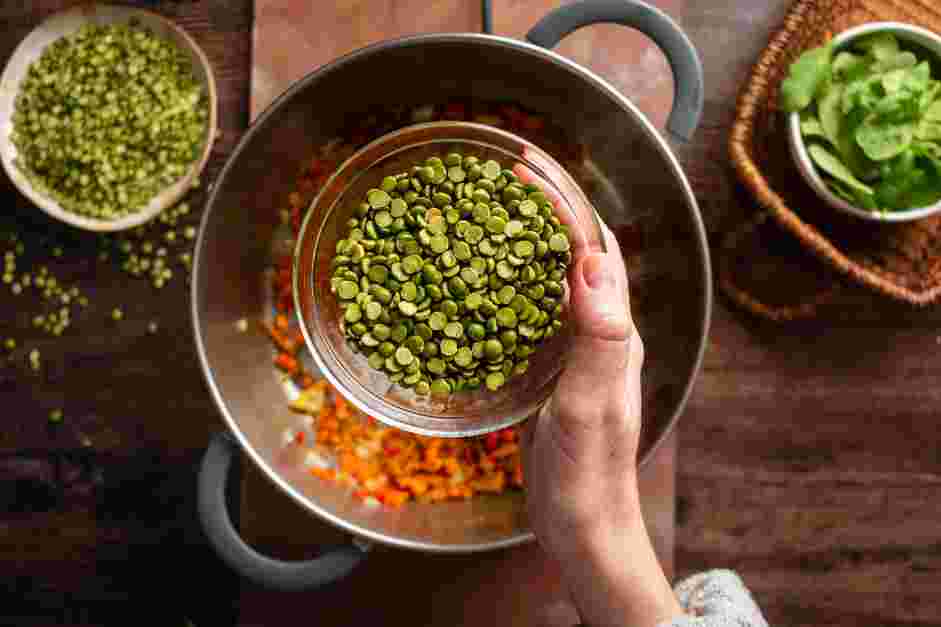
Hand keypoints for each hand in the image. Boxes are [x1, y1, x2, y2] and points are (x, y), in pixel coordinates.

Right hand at [515, 166, 681, 626]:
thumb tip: (595, 258)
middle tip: (507, 175)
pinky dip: (514, 283)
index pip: (592, 247)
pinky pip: (535, 311)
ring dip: (531, 238)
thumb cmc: (588, 473)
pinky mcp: (553, 370)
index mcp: (615, 331)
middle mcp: (602, 332)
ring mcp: (577, 351)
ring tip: (492, 211)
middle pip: (578, 252)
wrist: (583, 526)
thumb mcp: (591, 403)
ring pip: (556, 278)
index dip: (562, 203)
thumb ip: (600, 334)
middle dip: (547, 207)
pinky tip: (485, 282)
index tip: (525, 169)